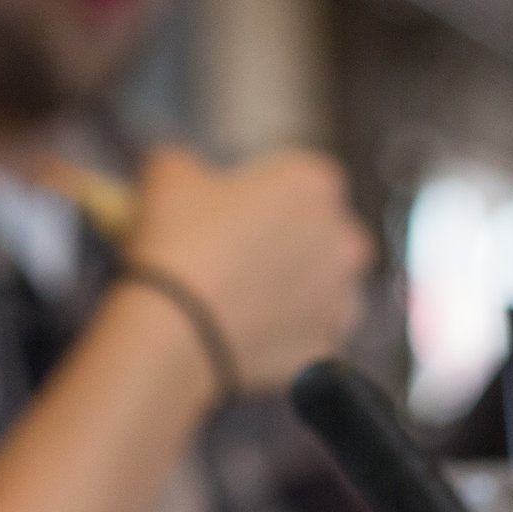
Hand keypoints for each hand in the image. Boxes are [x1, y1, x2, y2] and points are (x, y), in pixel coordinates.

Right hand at [125, 145, 370, 394]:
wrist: (173, 330)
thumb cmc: (177, 241)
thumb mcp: (168, 175)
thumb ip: (184, 161)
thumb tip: (180, 168)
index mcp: (315, 184)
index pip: (296, 180)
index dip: (261, 194)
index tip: (230, 213)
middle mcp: (344, 239)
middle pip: (319, 233)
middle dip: (288, 242)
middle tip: (236, 257)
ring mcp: (341, 299)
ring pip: (322, 287)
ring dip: (295, 290)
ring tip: (242, 300)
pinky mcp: (326, 349)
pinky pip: (310, 338)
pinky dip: (287, 338)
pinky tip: (250, 336)